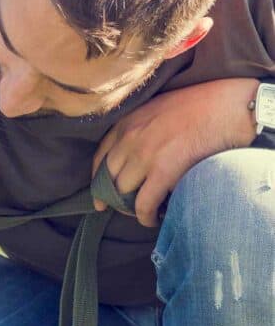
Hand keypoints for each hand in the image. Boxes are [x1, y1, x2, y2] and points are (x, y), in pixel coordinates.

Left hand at [92, 78, 258, 226]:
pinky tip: (153, 220)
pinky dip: (145, 216)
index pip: (100, 157)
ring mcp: (144, 154)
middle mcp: (129, 138)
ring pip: (123, 192)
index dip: (97, 181)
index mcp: (127, 122)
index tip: (99, 196)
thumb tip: (135, 157)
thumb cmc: (200, 106)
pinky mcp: (164, 171)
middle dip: (113, 197)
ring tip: (143, 213)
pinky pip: (143, 203)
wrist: (229, 106)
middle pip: (109, 178)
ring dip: (130, 207)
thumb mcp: (158, 110)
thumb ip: (141, 129)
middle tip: (124, 209)